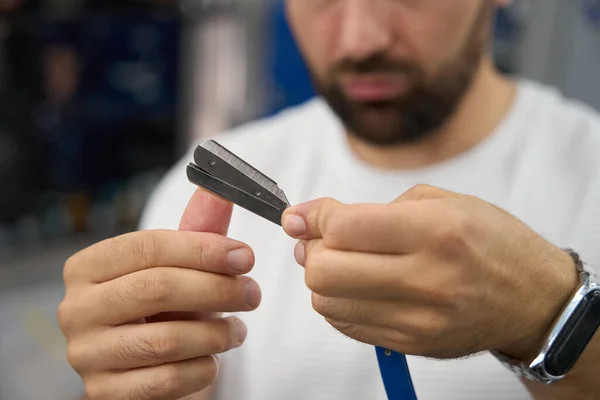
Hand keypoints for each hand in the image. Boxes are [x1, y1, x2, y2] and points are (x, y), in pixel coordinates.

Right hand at [58, 189, 261, 399]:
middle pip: (156, 288)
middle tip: (253, 294)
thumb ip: (198, 229)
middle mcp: (76, 309)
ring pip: (165, 340)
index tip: (245, 255)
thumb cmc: (164, 308)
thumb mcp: (178, 267)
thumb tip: (220, 187)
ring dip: (216, 333)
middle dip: (217, 289)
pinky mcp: (104, 392)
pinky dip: (203, 369)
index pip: (148, 247)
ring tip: (237, 330)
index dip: (203, 249)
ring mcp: (86, 354)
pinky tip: (213, 359)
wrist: (146, 367)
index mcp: (87, 267)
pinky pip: (167, 380)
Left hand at [282, 185, 578, 361]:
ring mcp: (417, 319)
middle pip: (324, 271)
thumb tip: (310, 219)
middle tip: (321, 239)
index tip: (304, 215)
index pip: (343, 227)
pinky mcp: (411, 344)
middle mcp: (426, 279)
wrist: (531, 298)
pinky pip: (346, 325)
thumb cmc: (489, 241)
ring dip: (322, 278)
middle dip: (311, 250)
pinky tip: (358, 285)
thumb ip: (371, 209)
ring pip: (327, 302)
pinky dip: (339, 302)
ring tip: (343, 262)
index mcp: (434, 231)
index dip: (313, 217)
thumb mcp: (440, 201)